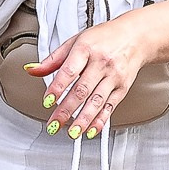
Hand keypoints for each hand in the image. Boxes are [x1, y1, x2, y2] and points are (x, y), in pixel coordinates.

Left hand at [27, 9, 156, 136]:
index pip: (69, 71)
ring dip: (83, 120)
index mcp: (86, 48)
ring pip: (96, 101)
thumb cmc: (105, 38)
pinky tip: (90, 130)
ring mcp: (114, 76)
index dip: (57, 88)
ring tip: (72, 133)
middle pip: (82, 90)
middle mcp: (102, 63)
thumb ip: (53, 59)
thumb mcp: (76, 41)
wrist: (137, 37)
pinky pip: (110, 107)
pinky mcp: (122, 88)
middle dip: (66, 110)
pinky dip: (100, 121)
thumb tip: (32, 69)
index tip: (47, 101)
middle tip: (54, 124)